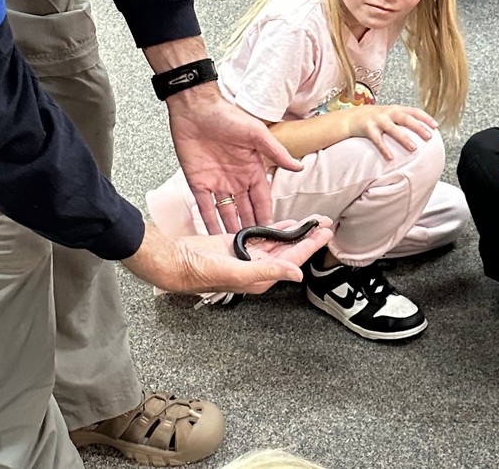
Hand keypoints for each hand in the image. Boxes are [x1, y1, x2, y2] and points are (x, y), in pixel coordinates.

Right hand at [124, 217, 332, 295]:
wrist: (173, 260)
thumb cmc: (198, 271)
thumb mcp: (236, 271)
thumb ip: (267, 272)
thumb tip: (296, 274)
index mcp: (260, 278)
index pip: (292, 261)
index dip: (310, 246)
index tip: (325, 234)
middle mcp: (256, 268)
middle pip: (289, 251)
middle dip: (307, 237)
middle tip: (325, 223)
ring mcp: (245, 256)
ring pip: (277, 243)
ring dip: (294, 232)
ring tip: (311, 222)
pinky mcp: (235, 245)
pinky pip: (261, 236)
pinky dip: (274, 229)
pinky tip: (284, 224)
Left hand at [167, 81, 301, 233]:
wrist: (195, 108)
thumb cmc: (227, 115)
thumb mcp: (257, 134)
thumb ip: (277, 153)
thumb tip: (299, 166)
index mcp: (252, 168)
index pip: (262, 198)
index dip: (268, 215)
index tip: (275, 233)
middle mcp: (236, 179)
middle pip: (245, 210)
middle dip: (251, 228)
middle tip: (256, 247)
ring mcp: (216, 183)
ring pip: (226, 213)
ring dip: (231, 229)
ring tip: (238, 249)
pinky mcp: (197, 183)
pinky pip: (204, 208)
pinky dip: (208, 222)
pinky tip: (212, 236)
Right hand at [349, 104, 437, 159]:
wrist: (352, 117)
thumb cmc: (376, 118)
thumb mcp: (390, 115)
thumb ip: (404, 120)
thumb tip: (423, 131)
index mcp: (396, 109)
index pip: (414, 111)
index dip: (425, 117)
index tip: (436, 126)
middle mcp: (388, 112)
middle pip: (406, 118)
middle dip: (418, 127)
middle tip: (429, 137)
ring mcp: (377, 120)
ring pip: (393, 129)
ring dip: (404, 138)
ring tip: (413, 148)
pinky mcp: (368, 128)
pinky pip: (377, 140)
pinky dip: (384, 148)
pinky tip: (390, 157)